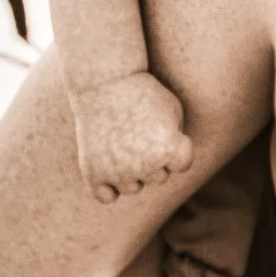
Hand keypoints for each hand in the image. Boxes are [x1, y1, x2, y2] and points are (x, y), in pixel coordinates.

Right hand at [73, 72, 193, 202]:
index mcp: (168, 149)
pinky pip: (106, 197)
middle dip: (154, 157)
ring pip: (133, 188)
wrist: (103, 79)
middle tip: (138, 130)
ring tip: (122, 142)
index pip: (182, 164)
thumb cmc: (142, 90)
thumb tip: (175, 162)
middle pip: (158, 177)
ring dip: (131, 172)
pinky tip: (108, 166)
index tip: (163, 126)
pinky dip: (108, 187)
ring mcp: (117, 171)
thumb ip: (178, 139)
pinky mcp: (93, 172)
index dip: (176, 145)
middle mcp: (144, 166)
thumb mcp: (172, 107)